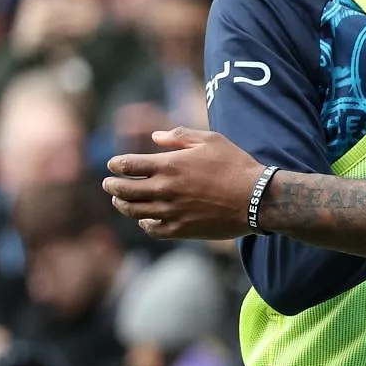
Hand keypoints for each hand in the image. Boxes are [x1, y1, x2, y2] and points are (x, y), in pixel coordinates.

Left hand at [102, 128, 265, 239]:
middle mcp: (164, 190)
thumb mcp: (211, 140)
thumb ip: (180, 136)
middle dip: (111, 186)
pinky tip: (145, 219)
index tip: (113, 165)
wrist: (257, 199)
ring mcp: (171, 212)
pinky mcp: (181, 229)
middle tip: (109, 184)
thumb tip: (155, 137)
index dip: (115, 164)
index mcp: (169, 166)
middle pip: (123, 190)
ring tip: (120, 201)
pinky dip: (144, 224)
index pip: (127, 165)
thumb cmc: (236, 165)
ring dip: (122, 205)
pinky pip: (152, 229)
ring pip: (133, 211)